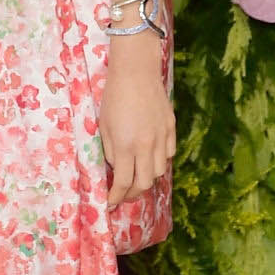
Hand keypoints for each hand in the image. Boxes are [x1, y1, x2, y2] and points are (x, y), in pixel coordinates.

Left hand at [100, 54, 175, 206]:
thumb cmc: (114, 96)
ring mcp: (162, 137)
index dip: (116, 196)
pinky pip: (168, 154)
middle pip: (144, 183)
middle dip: (132, 194)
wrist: (136, 71)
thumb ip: (108, 151)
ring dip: (147, 179)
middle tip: (123, 195)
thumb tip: (114, 168)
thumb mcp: (103, 126)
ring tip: (136, 177)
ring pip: (159, 172)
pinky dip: (159, 162)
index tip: (110, 202)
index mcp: (125, 145)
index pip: (123, 182)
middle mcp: (146, 145)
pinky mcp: (171, 128)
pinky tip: (150, 159)